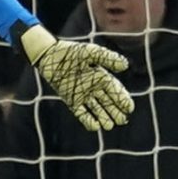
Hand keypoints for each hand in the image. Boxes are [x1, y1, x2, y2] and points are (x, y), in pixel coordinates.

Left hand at [18, 23, 134, 132]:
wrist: (48, 55)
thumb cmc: (69, 51)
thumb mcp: (90, 52)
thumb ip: (107, 58)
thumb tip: (125, 65)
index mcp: (101, 77)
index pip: (116, 91)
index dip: (123, 100)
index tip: (129, 108)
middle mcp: (94, 87)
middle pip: (108, 103)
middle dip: (116, 112)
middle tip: (122, 120)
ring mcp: (82, 95)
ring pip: (96, 109)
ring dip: (104, 118)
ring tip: (109, 126)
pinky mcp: (71, 100)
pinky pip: (81, 113)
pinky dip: (88, 120)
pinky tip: (95, 126)